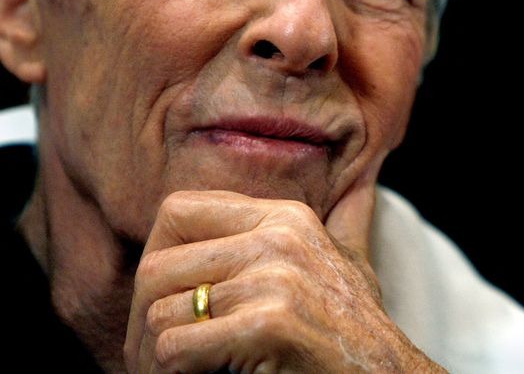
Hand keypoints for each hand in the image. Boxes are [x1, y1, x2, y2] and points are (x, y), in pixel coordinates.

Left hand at [123, 173, 444, 372]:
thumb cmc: (358, 328)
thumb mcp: (353, 262)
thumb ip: (349, 217)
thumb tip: (366, 180)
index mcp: (286, 217)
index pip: (178, 210)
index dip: (159, 256)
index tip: (173, 299)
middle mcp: (279, 238)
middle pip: (157, 265)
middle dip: (145, 317)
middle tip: (156, 353)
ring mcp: (275, 280)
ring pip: (161, 311)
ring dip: (157, 354)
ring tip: (182, 368)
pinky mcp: (269, 324)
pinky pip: (176, 346)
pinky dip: (176, 371)